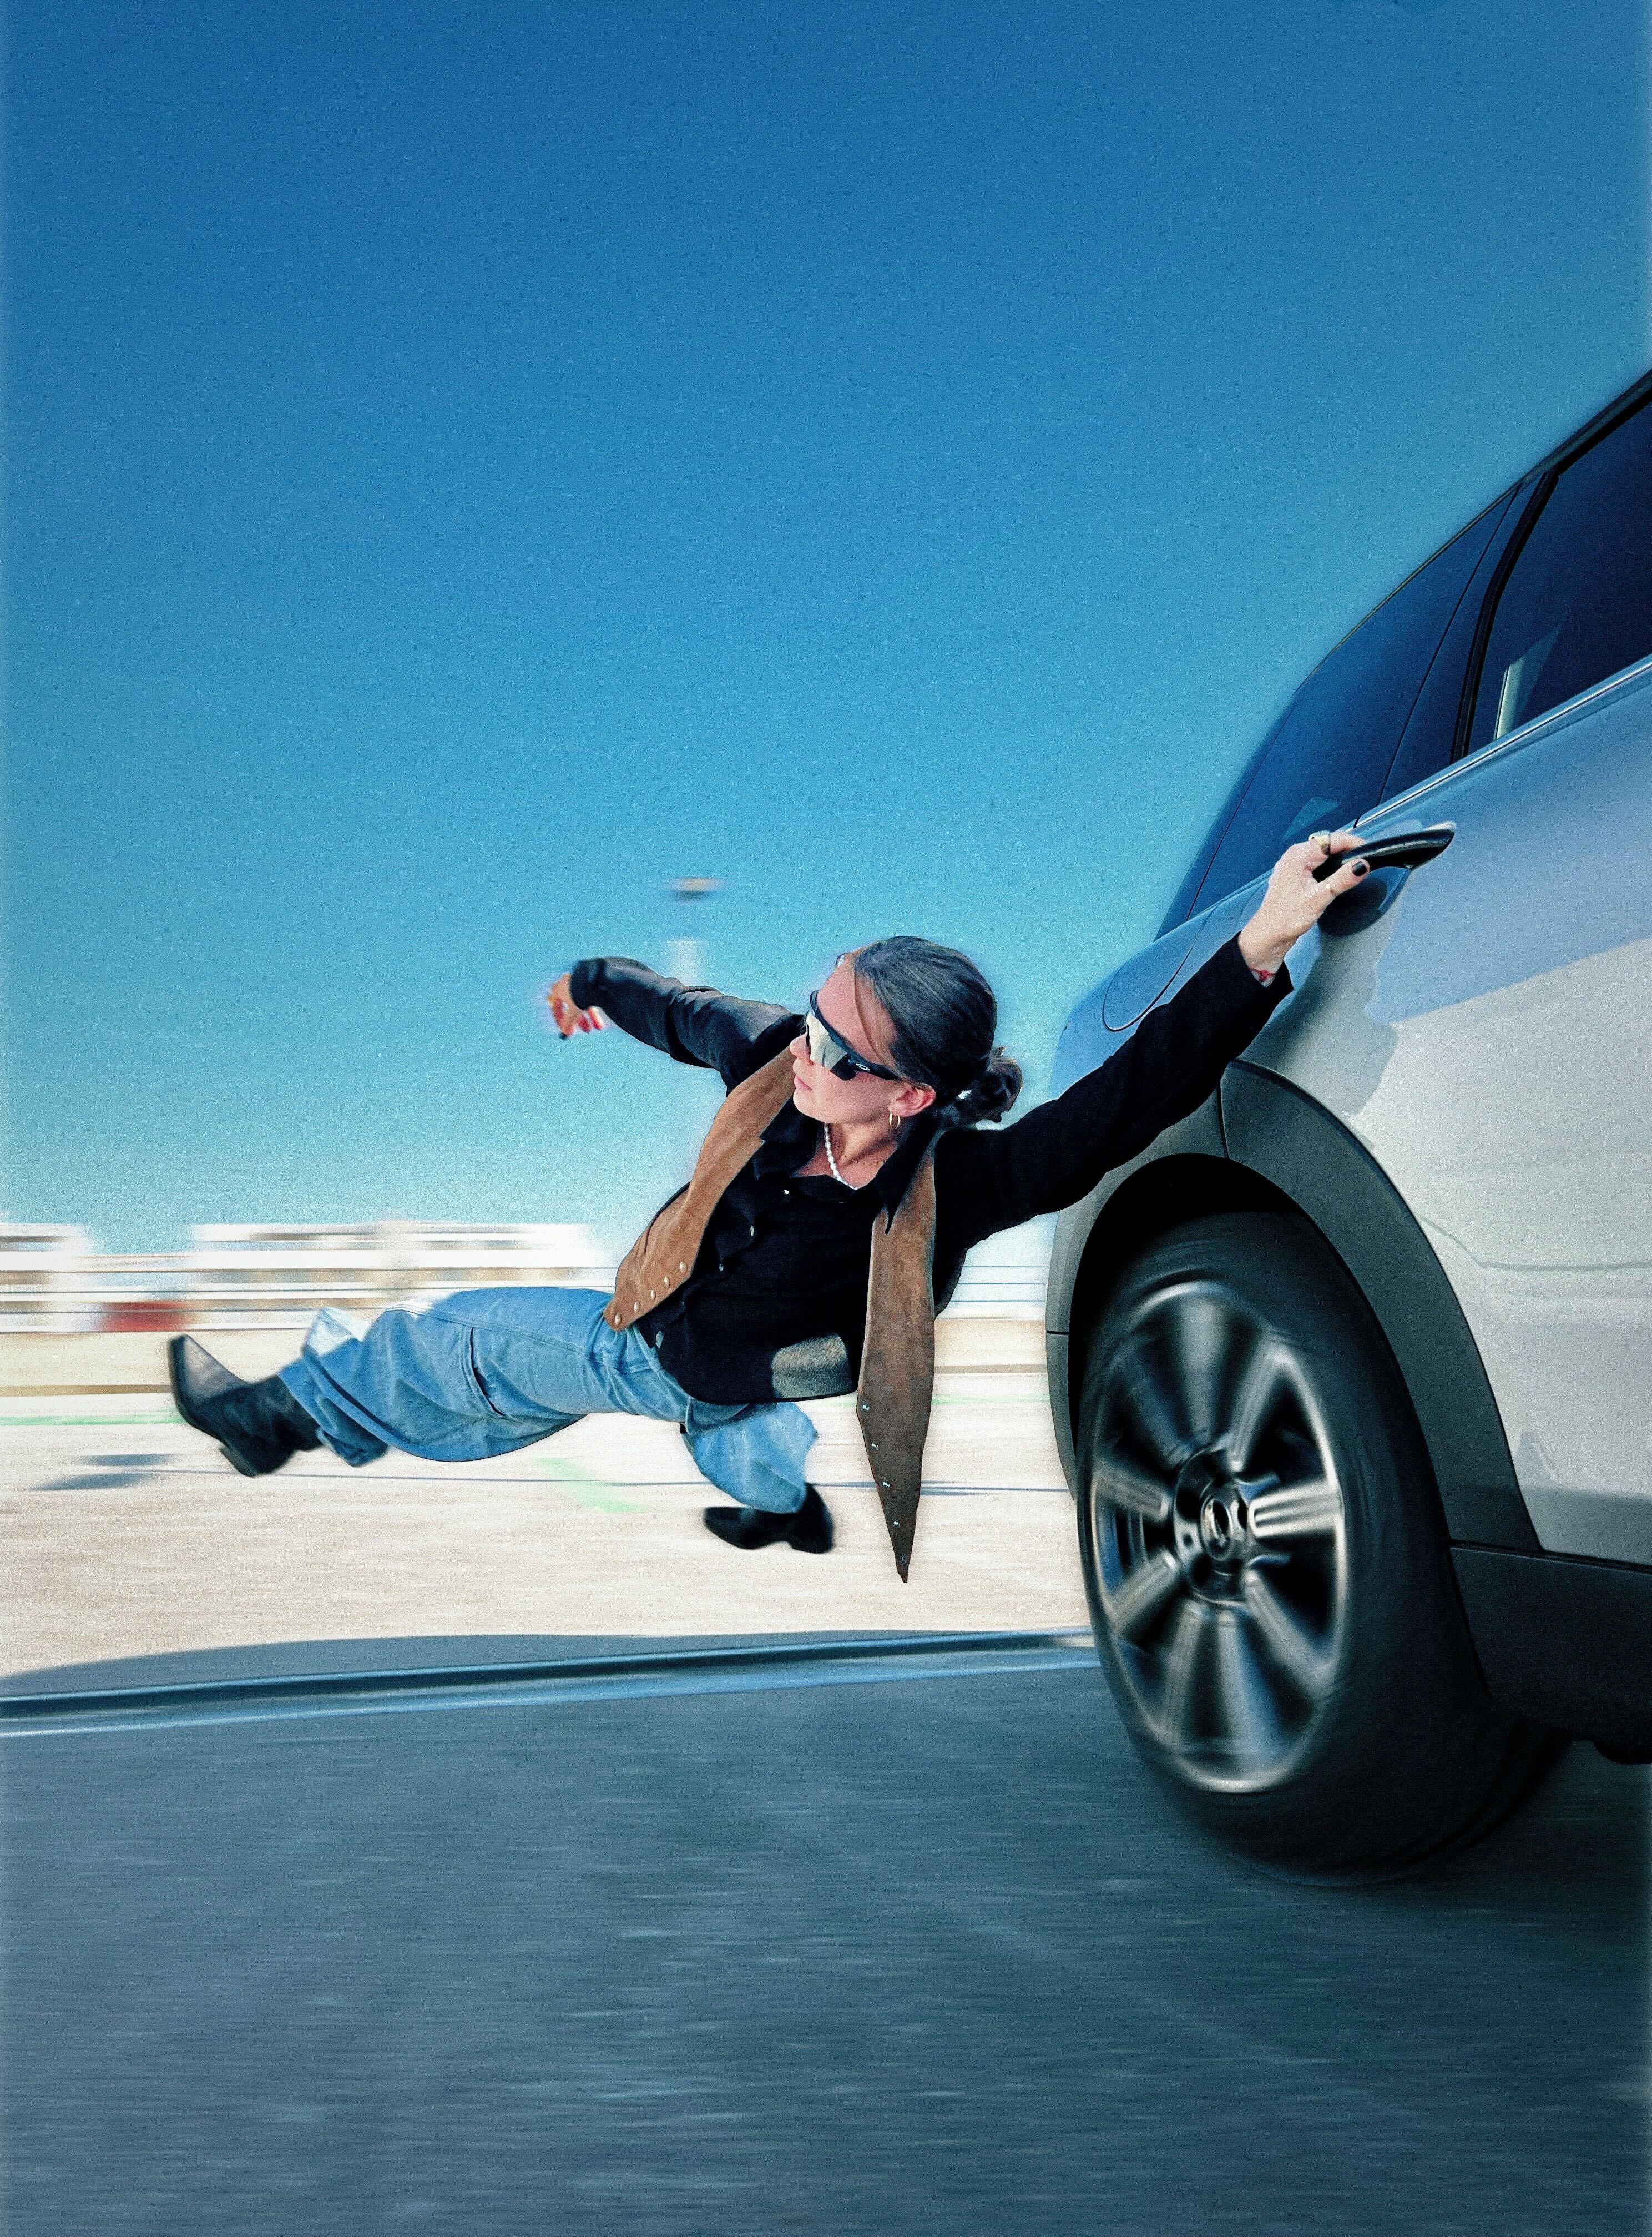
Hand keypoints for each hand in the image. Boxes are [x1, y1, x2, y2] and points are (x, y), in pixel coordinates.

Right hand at [547, 972, 604, 1037]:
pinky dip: (594, 1008)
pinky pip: (590, 997)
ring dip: (589, 1016)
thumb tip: (564, 1035)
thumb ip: (567, 1024)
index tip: (567, 1029)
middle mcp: (566, 984)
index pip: (556, 1007)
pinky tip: (600, 1017)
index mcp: (557, 990)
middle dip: (579, 1020)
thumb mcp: (572, 1013)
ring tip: (599, 1027)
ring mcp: (577, 981)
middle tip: (586, 1030)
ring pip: (582, 1003)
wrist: (592, 980)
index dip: (561, 1020)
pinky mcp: (588, 981)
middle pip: (571, 1007)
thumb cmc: (578, 994)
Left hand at [1238, 831, 1369, 977]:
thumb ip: (1343, 879)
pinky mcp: (1295, 877)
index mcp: (1298, 855)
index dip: (1352, 843)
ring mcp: (1293, 866)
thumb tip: (1361, 866)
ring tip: (1352, 869)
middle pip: (1328, 845)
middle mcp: (1294, 857)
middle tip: (1363, 861)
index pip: (1332, 839)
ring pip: (1322, 855)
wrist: (1269, 935)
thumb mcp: (1319, 897)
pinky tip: (1334, 878)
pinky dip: (1328, 868)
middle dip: (1346, 851)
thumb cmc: (1285, 918)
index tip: (1367, 851)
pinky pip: (1316, 865)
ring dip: (1337, 860)